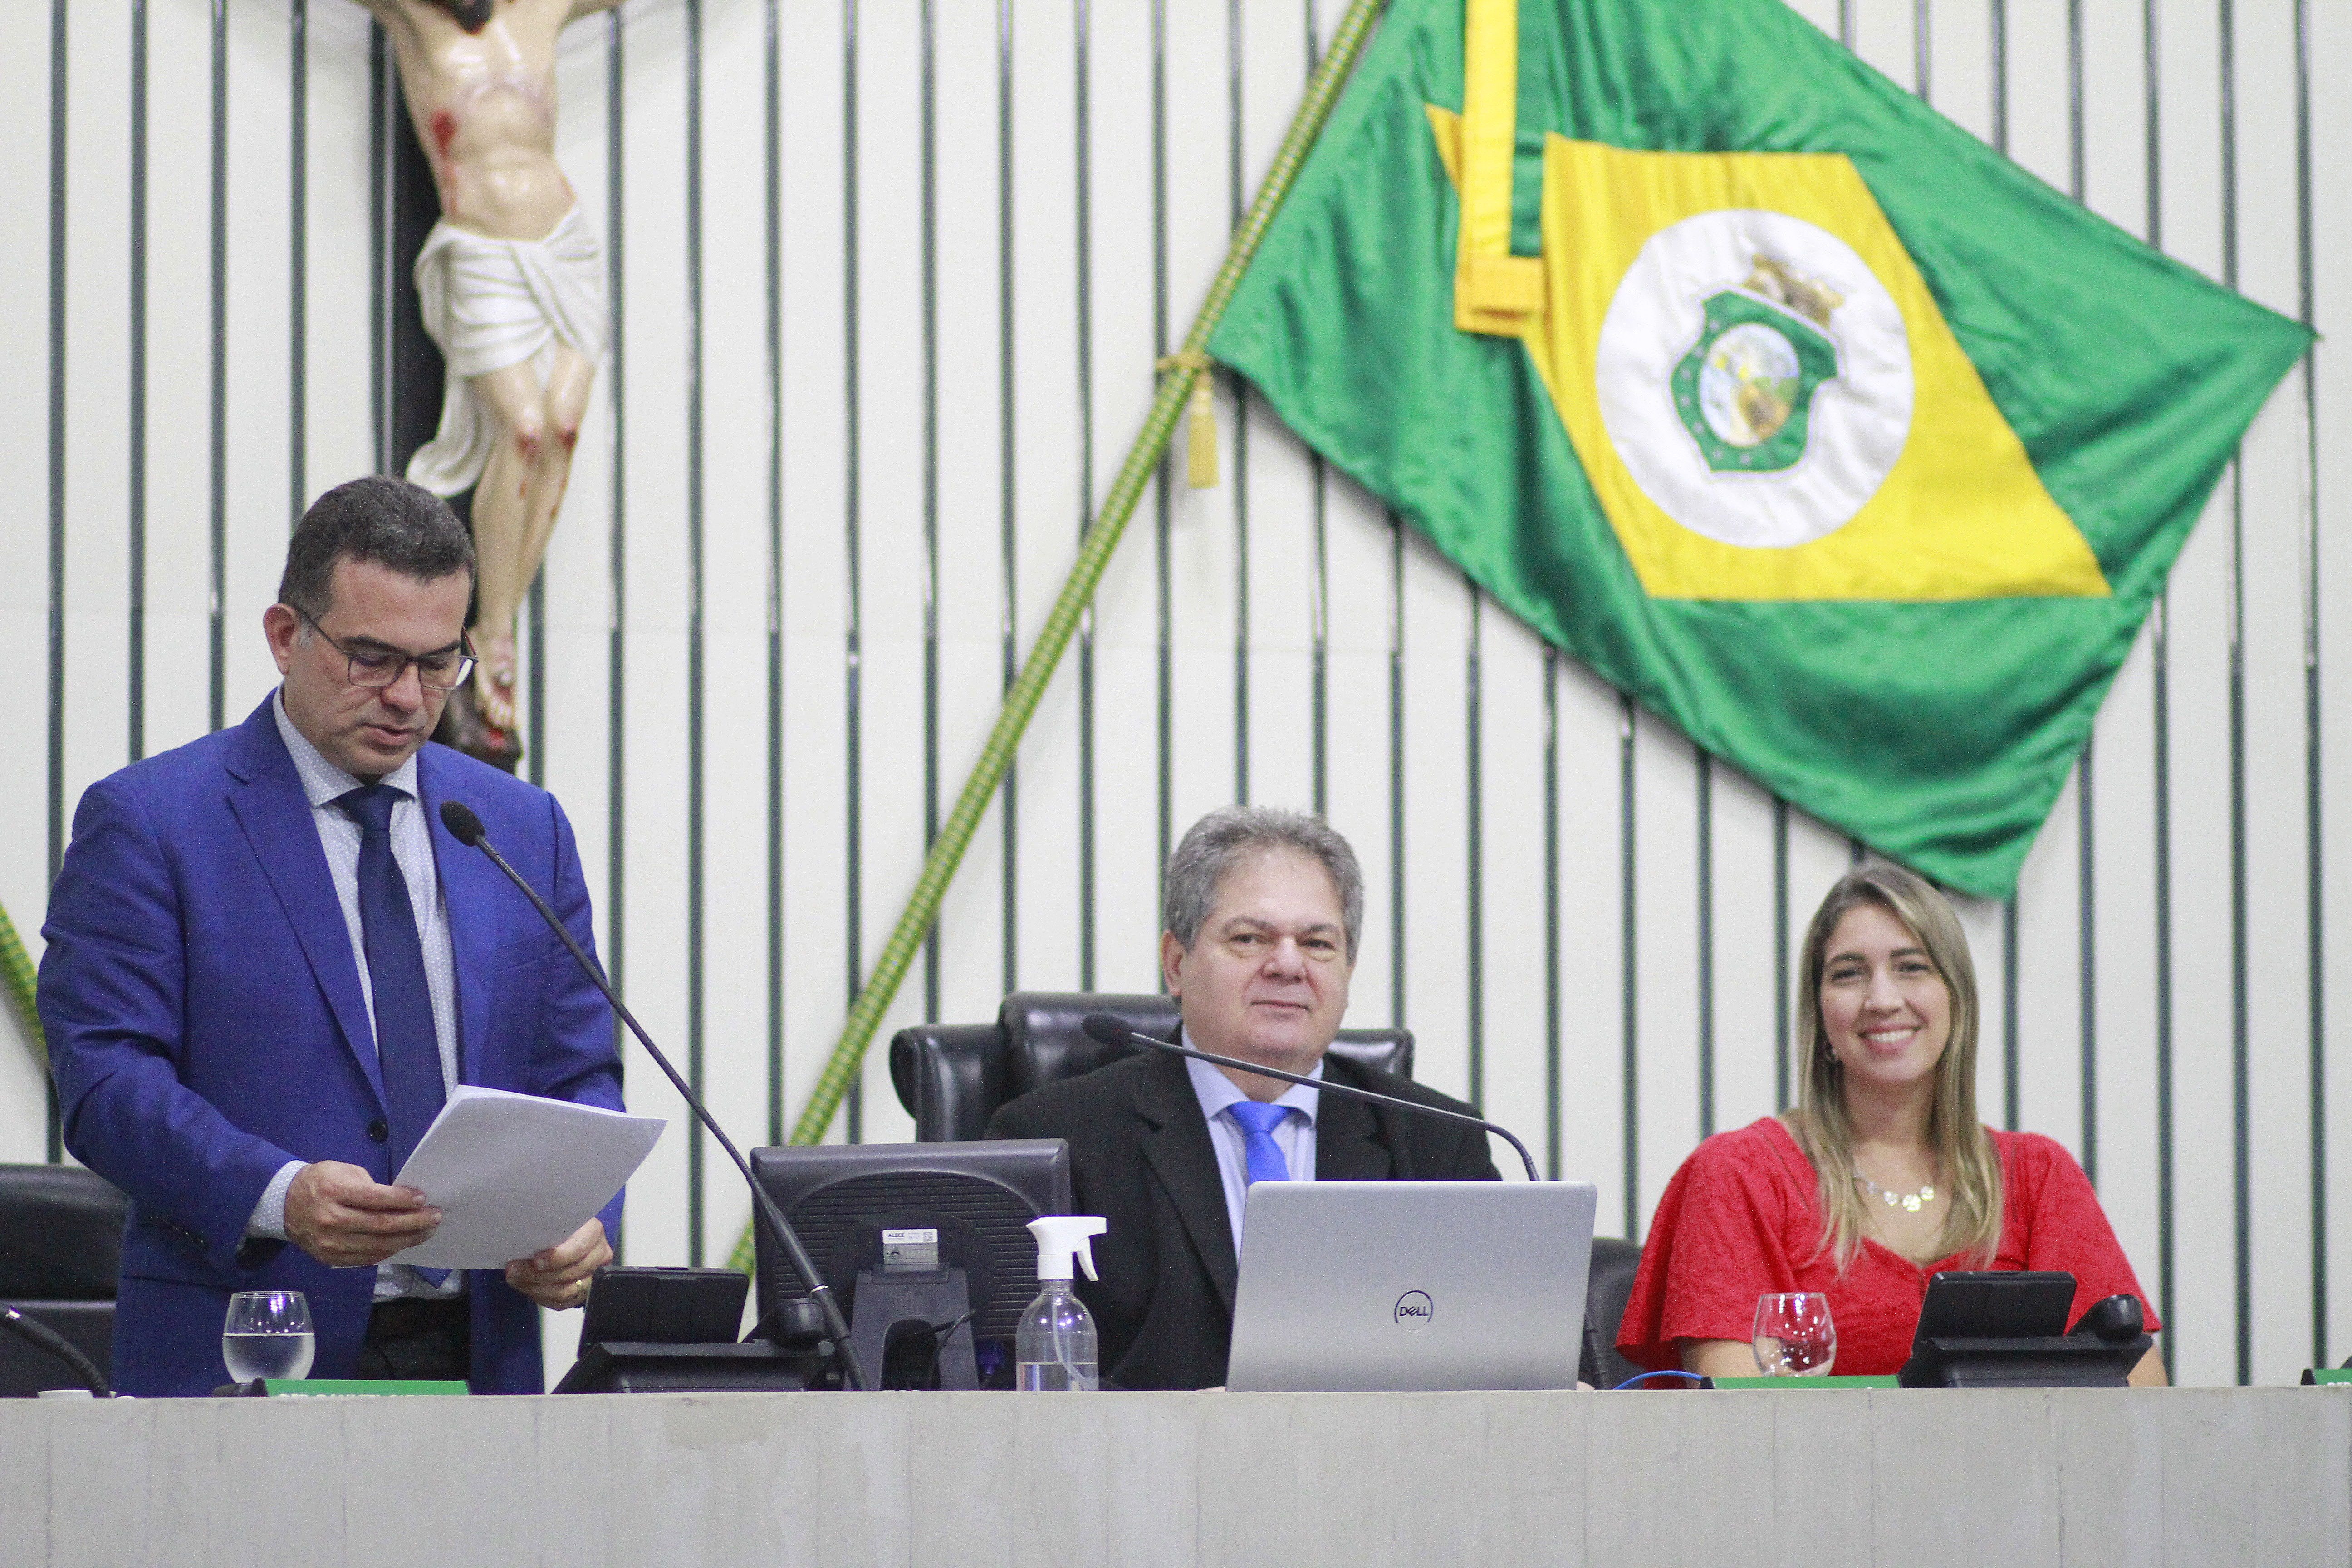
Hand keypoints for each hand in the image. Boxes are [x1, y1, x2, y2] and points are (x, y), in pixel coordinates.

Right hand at [283, 1160, 440, 1267]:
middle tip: (435, 1218)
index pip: (376, 1198)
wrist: (283, 1204)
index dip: (403, 1200)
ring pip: (377, 1245)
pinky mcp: (328, 1258)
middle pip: (381, 1225)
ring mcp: (329, 1242)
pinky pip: (365, 1258)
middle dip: (413, 1223)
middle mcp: (331, 1219)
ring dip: (406, 1240)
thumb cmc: (320, 1181)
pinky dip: (388, 1251)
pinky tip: (403, 1243)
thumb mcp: (342, 1171)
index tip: (423, 1199)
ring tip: (426, 1232)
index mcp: (334, 1191)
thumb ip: (369, 1186)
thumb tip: (400, 1201)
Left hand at [503, 1217, 609, 1309]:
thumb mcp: (554, 1222)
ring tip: (515, 1279)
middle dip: (537, 1274)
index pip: (578, 1249)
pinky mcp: (584, 1292)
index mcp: (593, 1232)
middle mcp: (599, 1254)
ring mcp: (594, 1275)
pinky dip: (542, 1297)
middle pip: (570, 1272)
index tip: (536, 1260)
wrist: (566, 1237)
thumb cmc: (557, 1226)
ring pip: (565, 1291)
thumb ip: (546, 1230)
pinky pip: (562, 1303)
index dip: (557, 1257)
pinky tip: (527, 1287)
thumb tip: (524, 1245)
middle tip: (513, 1270)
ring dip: (536, 1287)